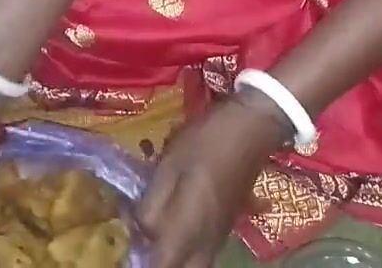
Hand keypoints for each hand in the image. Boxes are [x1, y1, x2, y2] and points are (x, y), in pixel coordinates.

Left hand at [137, 94, 290, 267]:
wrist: (253, 127)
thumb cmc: (207, 142)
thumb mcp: (169, 166)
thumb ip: (152, 205)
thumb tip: (140, 229)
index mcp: (187, 229)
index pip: (161, 266)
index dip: (142, 262)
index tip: (128, 248)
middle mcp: (205, 242)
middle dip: (161, 262)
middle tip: (140, 245)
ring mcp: (220, 236)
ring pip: (194, 264)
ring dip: (173, 258)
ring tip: (153, 239)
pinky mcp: (227, 225)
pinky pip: (204, 252)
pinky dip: (187, 250)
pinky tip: (174, 229)